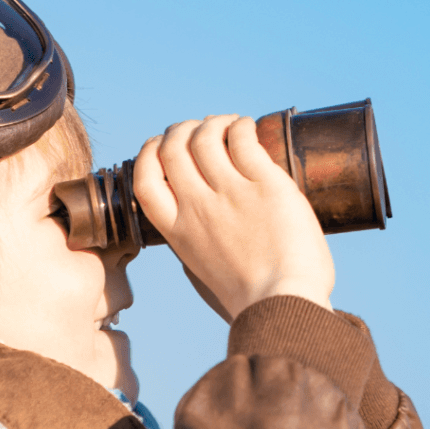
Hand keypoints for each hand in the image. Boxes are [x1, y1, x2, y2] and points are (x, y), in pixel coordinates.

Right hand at [134, 115, 334, 319]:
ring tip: (227, 125)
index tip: (159, 146)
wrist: (284, 305)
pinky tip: (246, 128)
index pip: (145, 181)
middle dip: (180, 130)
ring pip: (204, 138)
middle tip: (197, 129)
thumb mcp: (203, 268)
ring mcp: (230, 194)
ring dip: (212, 123)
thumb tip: (200, 223)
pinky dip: (240, 126)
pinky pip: (243, 140)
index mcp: (178, 232)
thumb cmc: (250, 297)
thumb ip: (196, 242)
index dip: (148, 155)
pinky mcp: (265, 184)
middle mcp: (197, 208)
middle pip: (172, 150)